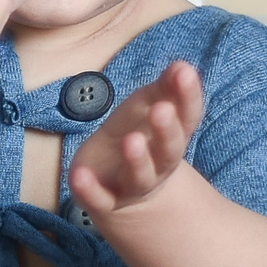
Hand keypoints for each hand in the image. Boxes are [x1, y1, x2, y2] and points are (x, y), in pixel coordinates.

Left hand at [70, 61, 203, 216]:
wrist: (114, 182)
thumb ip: (165, 88)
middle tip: (161, 110)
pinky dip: (89, 191)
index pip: (188, 119)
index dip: (188, 97)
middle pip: (168, 153)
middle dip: (167, 132)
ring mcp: (131, 186)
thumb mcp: (148, 106)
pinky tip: (79, 176)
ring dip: (137, 160)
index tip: (184, 73)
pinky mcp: (104, 201)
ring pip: (139, 177)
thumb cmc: (136, 134)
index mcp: (173, 139)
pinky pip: (98, 199)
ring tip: (132, 140)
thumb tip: (181, 65)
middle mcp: (158, 166)